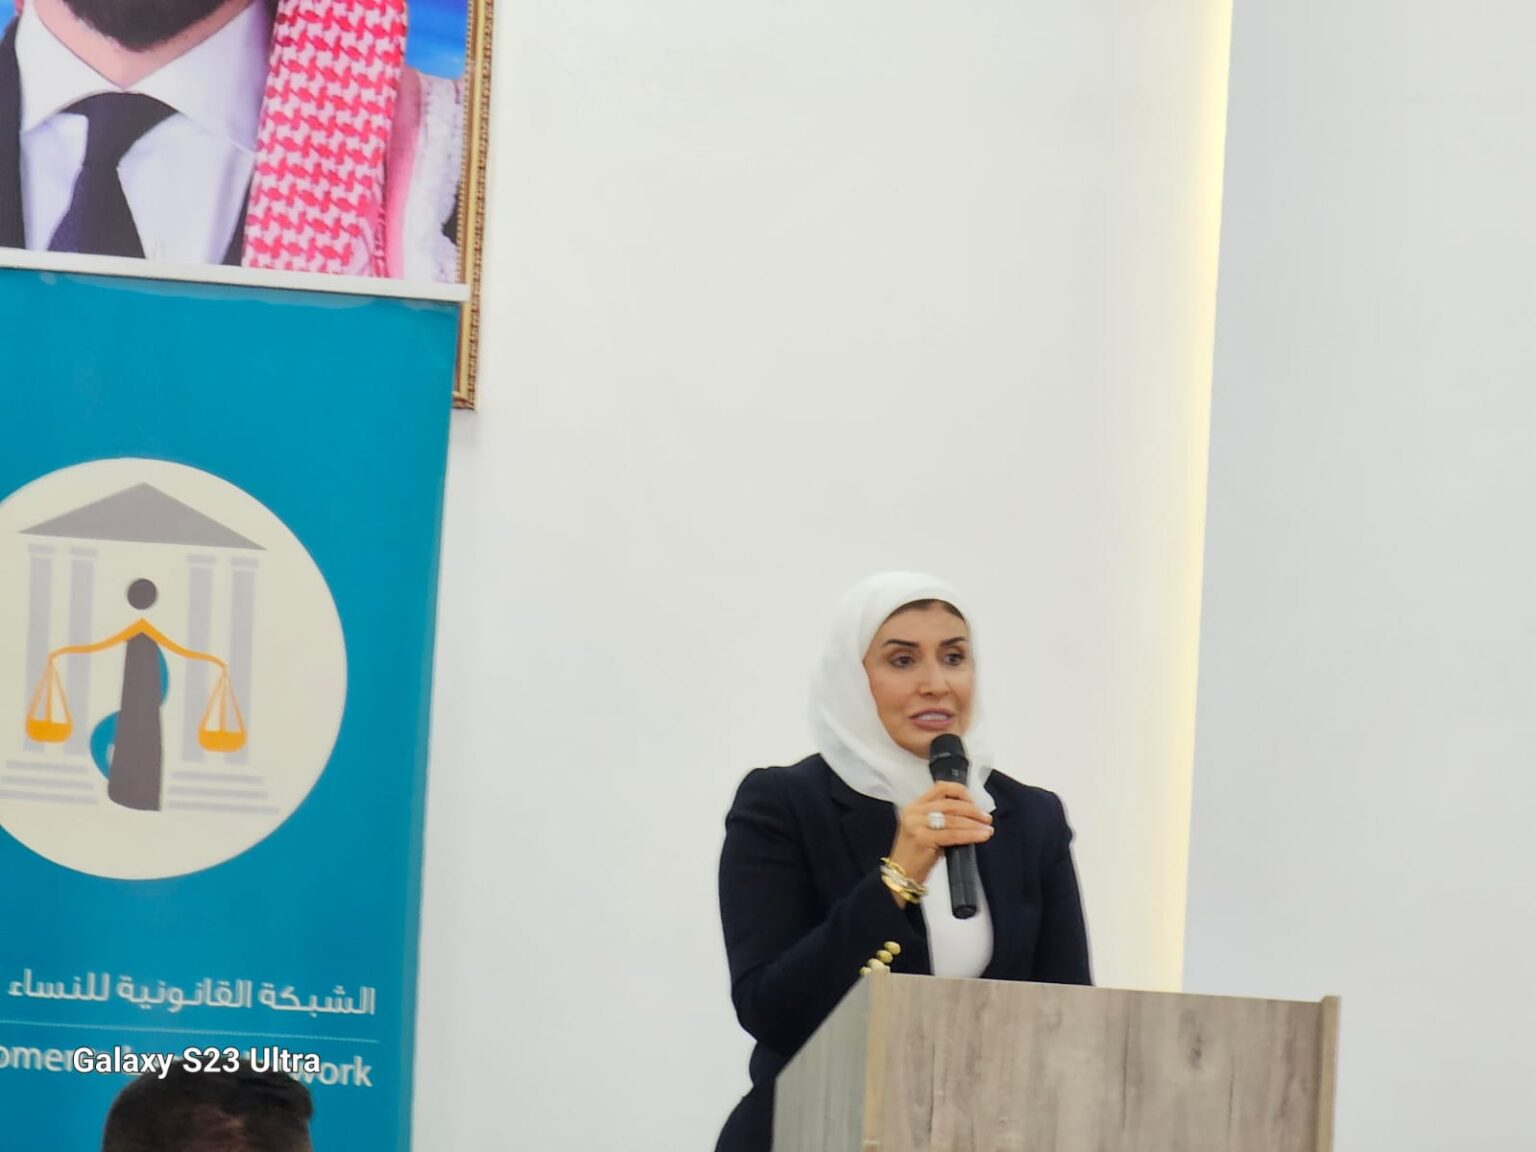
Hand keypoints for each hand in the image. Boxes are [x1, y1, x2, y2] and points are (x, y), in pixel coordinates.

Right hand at [885, 782, 992, 903]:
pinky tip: (982, 836)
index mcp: (914, 806)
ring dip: (975, 823)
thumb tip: (971, 815)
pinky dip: (971, 835)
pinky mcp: (923, 839)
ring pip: (953, 819)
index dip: (961, 792)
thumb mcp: (925, 830)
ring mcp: (916, 825)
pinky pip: (953, 835)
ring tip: (988, 828)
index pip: (940, 788)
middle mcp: (913, 812)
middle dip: (972, 810)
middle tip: (987, 818)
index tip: (975, 802)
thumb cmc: (916, 855)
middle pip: (949, 804)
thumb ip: (941, 819)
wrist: (900, 876)